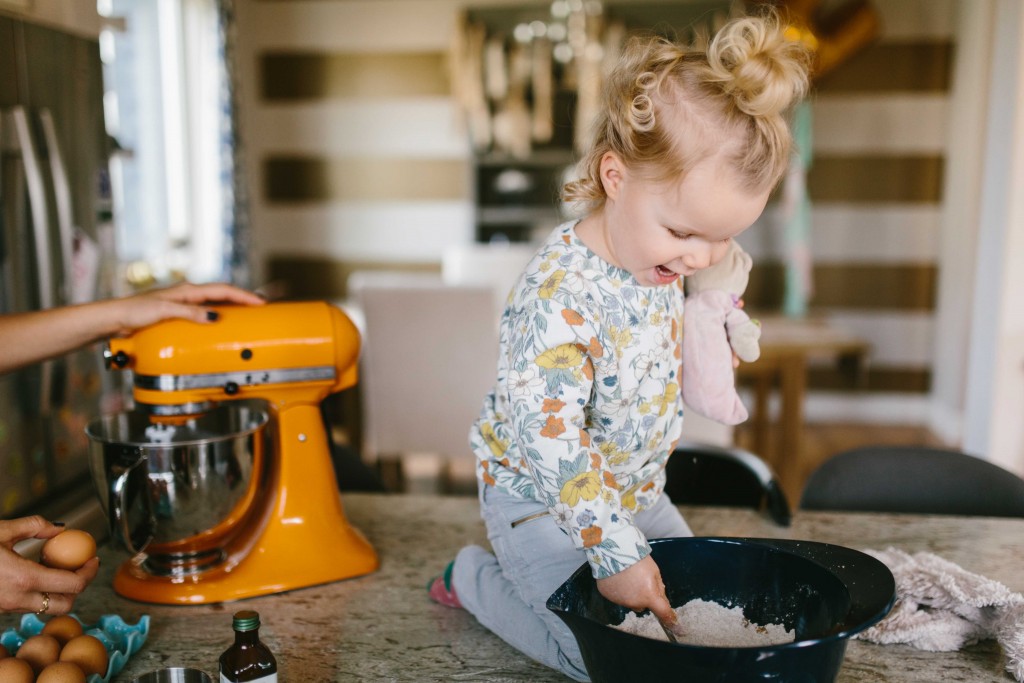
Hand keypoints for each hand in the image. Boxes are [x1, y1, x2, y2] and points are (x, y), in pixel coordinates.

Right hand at [0, 517, 99, 614]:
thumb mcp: (1, 530)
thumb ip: (34, 525)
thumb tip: (58, 529)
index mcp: (24, 578)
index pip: (73, 585)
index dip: (90, 573)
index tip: (93, 560)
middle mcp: (17, 599)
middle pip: (65, 604)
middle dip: (77, 587)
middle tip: (80, 568)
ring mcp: (7, 608)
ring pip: (46, 608)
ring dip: (57, 591)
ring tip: (55, 568)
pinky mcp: (0, 610)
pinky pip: (28, 606)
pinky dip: (39, 594)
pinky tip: (33, 574)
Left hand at [111, 282, 264, 335]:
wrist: (114, 319)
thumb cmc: (134, 311)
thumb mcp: (164, 311)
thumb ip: (190, 313)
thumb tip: (214, 317)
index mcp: (187, 290)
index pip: (223, 290)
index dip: (243, 296)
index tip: (260, 302)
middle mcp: (187, 295)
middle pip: (222, 294)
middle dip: (243, 299)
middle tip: (261, 307)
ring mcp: (183, 304)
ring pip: (215, 302)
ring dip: (232, 307)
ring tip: (247, 315)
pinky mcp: (177, 314)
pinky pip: (204, 313)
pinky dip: (218, 315)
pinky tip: (220, 324)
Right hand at [596, 555, 681, 634]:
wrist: (614, 549)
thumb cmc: (637, 559)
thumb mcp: (655, 572)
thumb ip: (659, 588)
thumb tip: (661, 600)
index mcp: (649, 596)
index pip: (663, 613)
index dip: (669, 619)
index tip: (674, 625)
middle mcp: (634, 603)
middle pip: (643, 605)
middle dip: (644, 597)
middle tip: (641, 581)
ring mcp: (619, 600)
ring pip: (629, 601)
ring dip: (630, 593)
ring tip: (627, 576)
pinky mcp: (607, 595)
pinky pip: (616, 596)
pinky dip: (618, 589)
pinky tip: (617, 577)